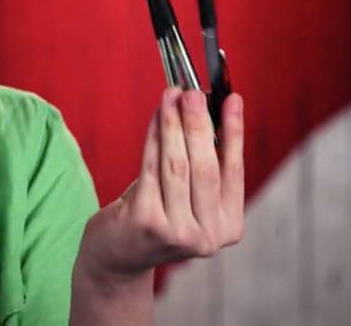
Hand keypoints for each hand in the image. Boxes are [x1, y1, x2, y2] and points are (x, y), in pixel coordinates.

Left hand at [70, 88, 244, 323]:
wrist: (116, 258)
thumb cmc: (154, 215)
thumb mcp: (187, 195)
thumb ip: (202, 162)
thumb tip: (207, 108)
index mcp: (227, 227)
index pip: (233, 170)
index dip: (234, 132)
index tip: (232, 98)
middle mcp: (207, 236)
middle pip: (205, 167)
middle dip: (199, 124)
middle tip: (194, 92)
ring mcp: (177, 232)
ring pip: (177, 165)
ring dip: (173, 124)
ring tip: (171, 95)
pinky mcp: (147, 222)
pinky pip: (151, 167)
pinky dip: (154, 136)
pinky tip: (156, 115)